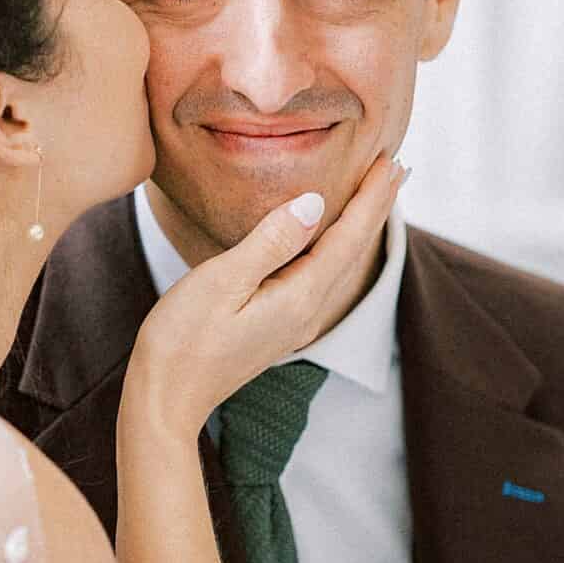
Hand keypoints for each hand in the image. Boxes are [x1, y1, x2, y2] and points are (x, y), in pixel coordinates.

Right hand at [124, 154, 405, 438]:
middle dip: (375, 207)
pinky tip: (331, 240)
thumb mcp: (221, 281)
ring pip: (339, 263)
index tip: (390, 162)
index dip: (369, 198)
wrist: (164, 401)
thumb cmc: (182, 341)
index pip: (347, 238)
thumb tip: (315, 203)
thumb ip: (270, 242)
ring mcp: (293, 322)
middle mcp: (306, 312)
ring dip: (360, 226)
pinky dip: (336, 247)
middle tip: (399, 168)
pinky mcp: (277, 326)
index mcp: (299, 297)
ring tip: (377, 197)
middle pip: (351, 250)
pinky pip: (321, 276)